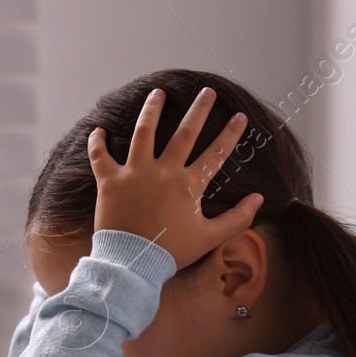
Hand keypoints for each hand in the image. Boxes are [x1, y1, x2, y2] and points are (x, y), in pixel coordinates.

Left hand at [88, 86, 263, 268]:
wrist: (131, 264)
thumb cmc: (170, 253)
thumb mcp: (209, 238)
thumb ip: (237, 218)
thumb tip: (258, 199)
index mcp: (188, 184)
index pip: (215, 153)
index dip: (230, 134)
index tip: (239, 117)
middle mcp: (162, 171)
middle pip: (184, 133)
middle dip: (199, 110)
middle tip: (207, 92)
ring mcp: (134, 173)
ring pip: (143, 132)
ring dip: (151, 110)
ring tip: (158, 93)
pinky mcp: (109, 182)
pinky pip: (100, 156)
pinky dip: (97, 142)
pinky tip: (99, 129)